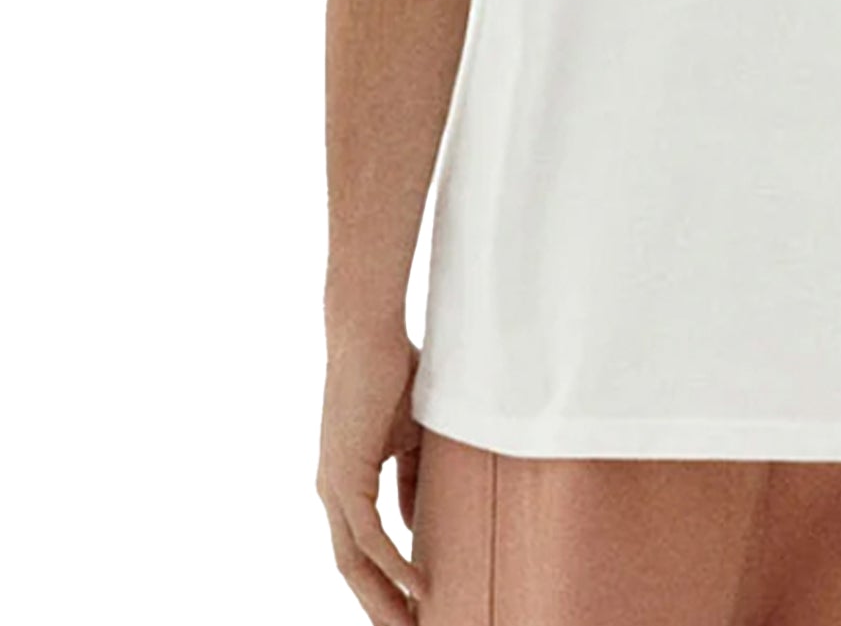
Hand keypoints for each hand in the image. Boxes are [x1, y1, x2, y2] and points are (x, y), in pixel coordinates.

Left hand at [316, 325, 428, 623]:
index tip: (413, 606)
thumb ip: (410, 482)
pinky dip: (392, 565)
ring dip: (383, 599)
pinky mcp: (343, 476)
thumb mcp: (409, 438)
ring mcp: (333, 486)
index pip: (362, 548)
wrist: (368, 333)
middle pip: (352, 568)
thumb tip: (413, 525)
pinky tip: (416, 587)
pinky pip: (366, 536)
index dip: (385, 581)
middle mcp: (332, 492)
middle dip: (381, 605)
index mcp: (345, 482)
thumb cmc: (391, 373)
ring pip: (354, 562)